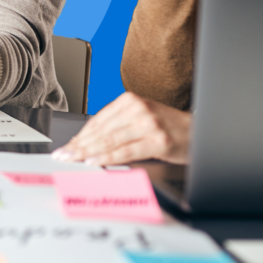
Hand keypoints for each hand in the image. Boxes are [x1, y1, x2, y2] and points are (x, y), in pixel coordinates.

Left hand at [53, 92, 191, 165]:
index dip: (80, 135)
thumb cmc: (167, 128)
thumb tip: (87, 141)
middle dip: (79, 145)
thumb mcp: (140, 118)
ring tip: (74, 160)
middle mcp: (138, 109)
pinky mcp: (157, 141)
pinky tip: (95, 162)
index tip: (67, 145)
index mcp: (130, 100)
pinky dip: (108, 157)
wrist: (198, 132)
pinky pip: (126, 151)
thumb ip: (117, 125)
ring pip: (110, 140)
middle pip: (101, 130)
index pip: (98, 120)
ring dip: (88, 152)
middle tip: (63, 155)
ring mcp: (148, 124)